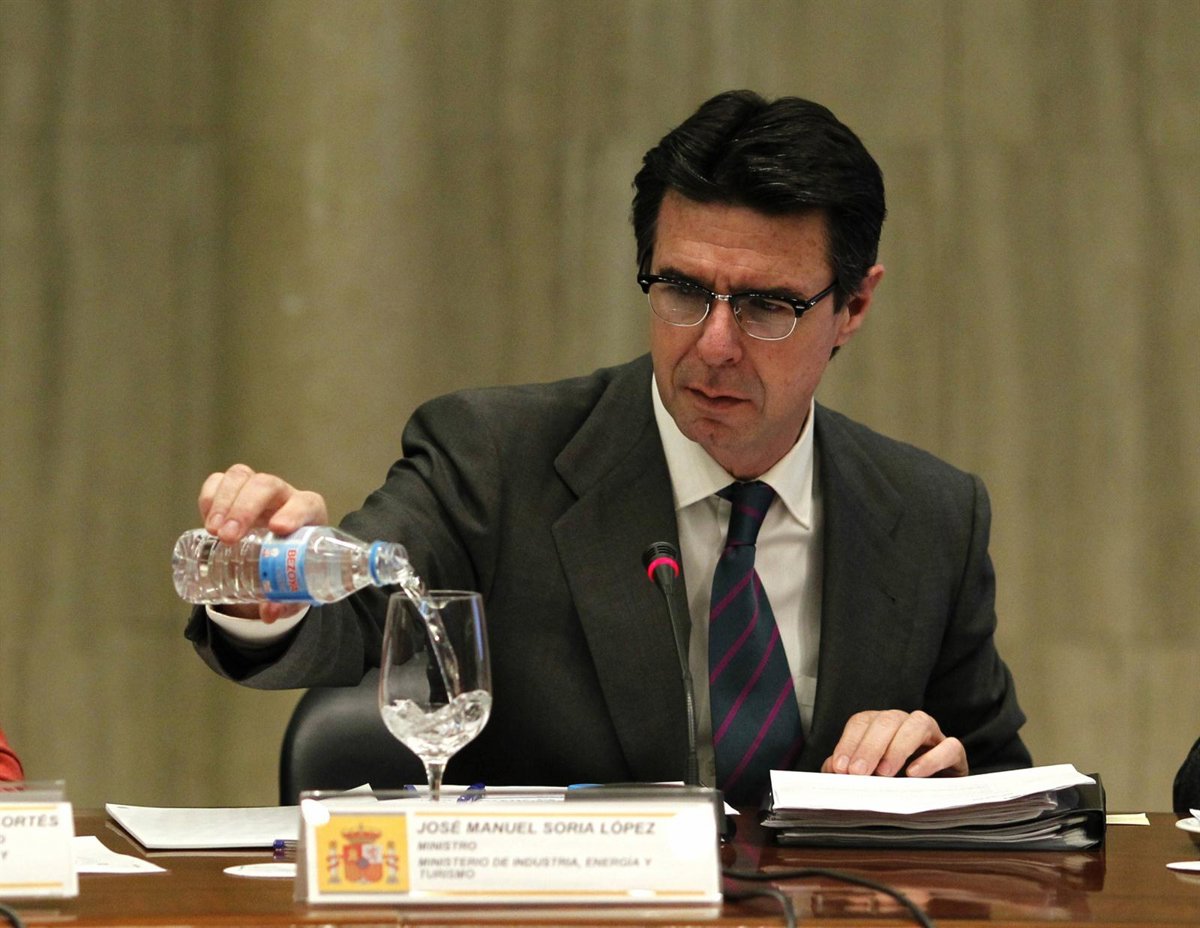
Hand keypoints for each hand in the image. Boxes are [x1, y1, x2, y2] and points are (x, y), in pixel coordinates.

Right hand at [198, 463, 328, 622]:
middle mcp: (283, 496)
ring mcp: (256, 491)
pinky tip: (206, 519)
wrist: (277, 553)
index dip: (294, 512)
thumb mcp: (295, 583)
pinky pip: (220, 481)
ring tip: (214, 532)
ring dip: (225, 502)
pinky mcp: (234, 492)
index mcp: (309, 513)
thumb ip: (286, 599)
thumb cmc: (293, 564)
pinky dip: (210, 497)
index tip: (278, 529)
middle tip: (229, 538)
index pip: (306, 504)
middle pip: (267, 485)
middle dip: (245, 508)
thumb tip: (269, 613)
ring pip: (241, 477)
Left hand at [821, 709, 967, 777]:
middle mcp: (906, 723)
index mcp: (881, 725)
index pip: (862, 722)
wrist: (935, 797)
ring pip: (918, 723)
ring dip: (898, 747)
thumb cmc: (894, 783)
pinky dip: (932, 758)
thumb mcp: (866, 776)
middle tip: (857, 773)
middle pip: (887, 720)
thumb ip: (846, 770)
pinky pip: (950, 746)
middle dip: (869, 746)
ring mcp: (933, 736)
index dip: (849, 743)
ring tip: (884, 773)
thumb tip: (832, 767)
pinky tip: (914, 774)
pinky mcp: (956, 755)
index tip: (840, 768)